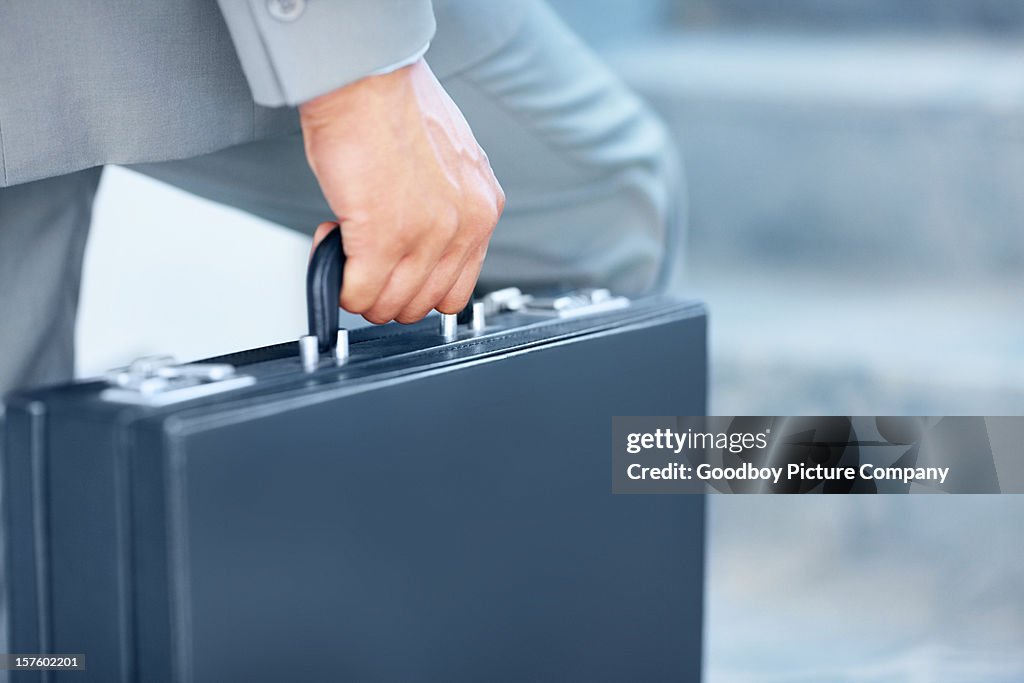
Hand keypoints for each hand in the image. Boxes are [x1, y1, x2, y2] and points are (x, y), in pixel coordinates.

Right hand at [300, 59, 503, 323]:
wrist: (367, 77)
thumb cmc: (396, 103)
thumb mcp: (449, 160)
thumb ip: (446, 204)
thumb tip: (421, 236)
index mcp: (483, 208)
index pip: (457, 289)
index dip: (417, 287)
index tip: (395, 271)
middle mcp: (463, 226)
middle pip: (422, 305)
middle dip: (385, 292)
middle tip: (363, 260)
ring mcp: (425, 237)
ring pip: (389, 306)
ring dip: (360, 288)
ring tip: (346, 247)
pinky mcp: (383, 239)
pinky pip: (358, 294)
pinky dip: (340, 283)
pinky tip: (332, 244)